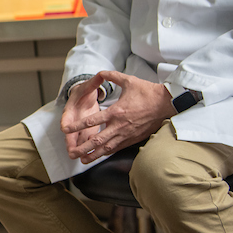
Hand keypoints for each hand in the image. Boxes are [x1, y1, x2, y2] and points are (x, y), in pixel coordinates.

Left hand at [60, 71, 175, 163]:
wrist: (167, 104)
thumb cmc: (148, 92)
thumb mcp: (129, 80)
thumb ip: (112, 76)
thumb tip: (100, 72)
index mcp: (116, 111)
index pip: (92, 121)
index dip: (77, 126)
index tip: (66, 130)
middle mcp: (119, 125)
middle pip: (97, 140)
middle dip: (83, 148)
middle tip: (71, 153)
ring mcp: (126, 134)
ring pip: (107, 148)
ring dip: (94, 155)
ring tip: (83, 160)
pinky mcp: (133, 139)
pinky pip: (117, 148)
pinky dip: (107, 153)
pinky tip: (100, 156)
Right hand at [60, 76, 103, 159]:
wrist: (84, 98)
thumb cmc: (84, 92)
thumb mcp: (87, 86)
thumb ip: (93, 83)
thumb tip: (99, 75)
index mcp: (71, 110)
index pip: (66, 117)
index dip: (66, 123)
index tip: (64, 129)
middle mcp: (73, 121)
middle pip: (70, 134)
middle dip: (71, 144)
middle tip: (72, 152)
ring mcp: (80, 129)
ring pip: (78, 141)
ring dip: (80, 150)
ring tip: (82, 159)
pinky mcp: (88, 132)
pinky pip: (87, 142)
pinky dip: (89, 149)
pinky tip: (93, 156)